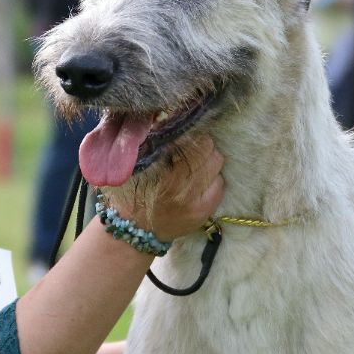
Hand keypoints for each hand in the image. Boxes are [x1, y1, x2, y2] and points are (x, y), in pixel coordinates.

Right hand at [110, 137, 224, 242]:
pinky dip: (214, 178)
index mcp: (157, 169)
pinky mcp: (202, 211)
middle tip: (194, 147)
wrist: (135, 230)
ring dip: (210, 159)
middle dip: (202, 144)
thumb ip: (150, 145)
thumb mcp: (136, 165)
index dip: (190, 133)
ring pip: (216, 162)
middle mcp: (176, 184)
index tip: (187, 132)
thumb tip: (165, 122)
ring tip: (199, 163)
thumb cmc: (133, 191)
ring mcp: (191, 199)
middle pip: (207, 148)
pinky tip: (202, 181)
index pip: (187, 140)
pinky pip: (220, 184)